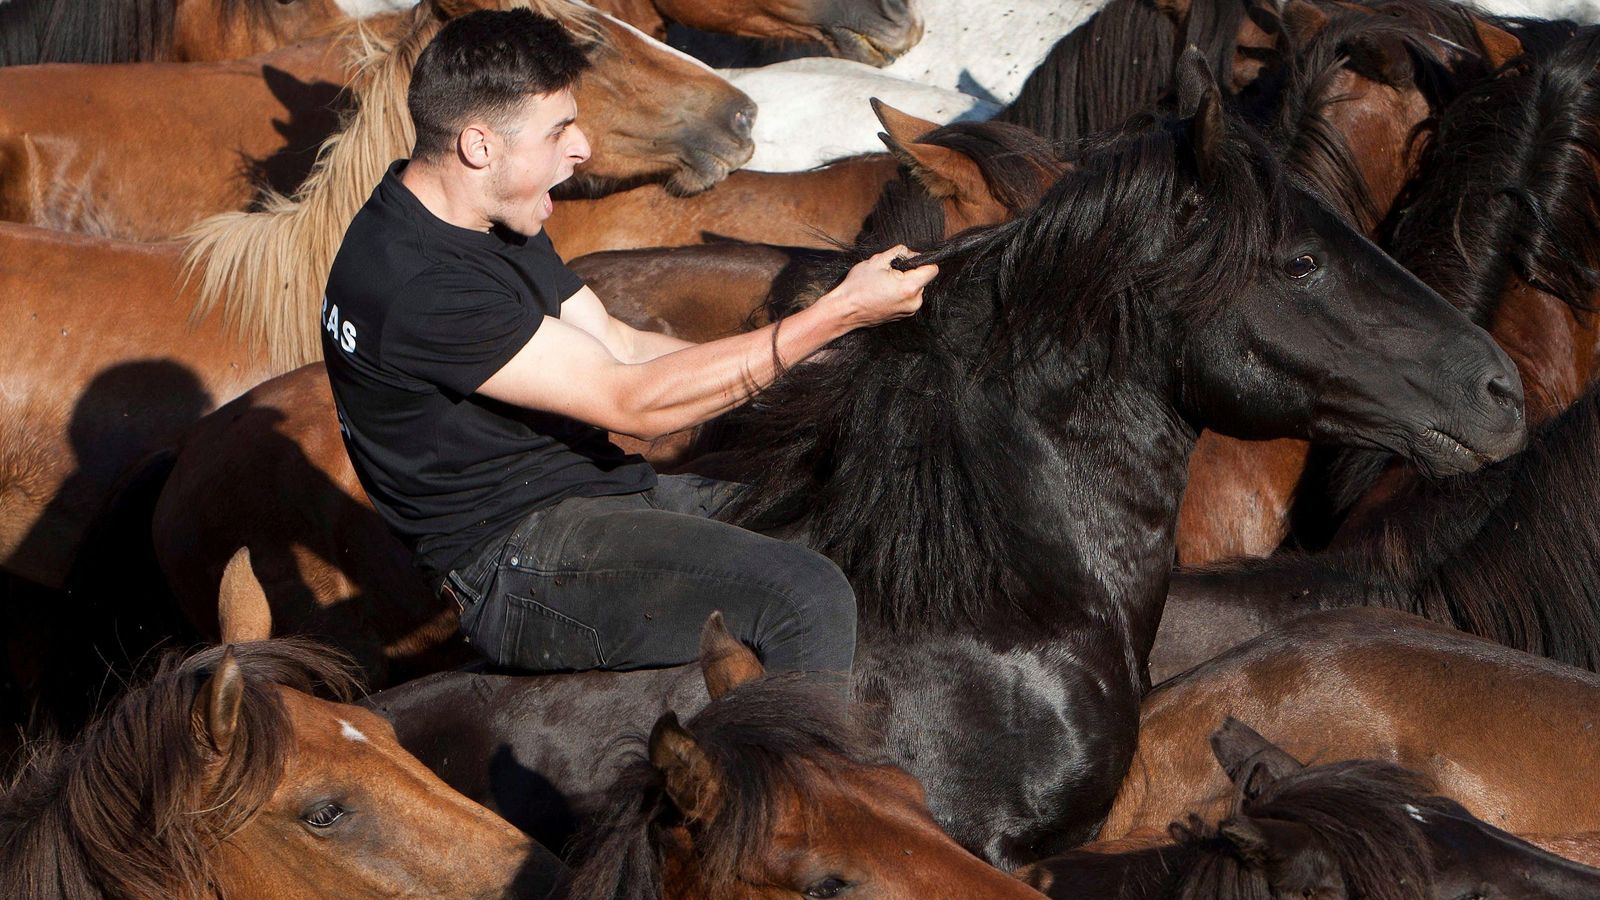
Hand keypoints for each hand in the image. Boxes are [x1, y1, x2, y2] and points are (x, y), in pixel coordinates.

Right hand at [823, 245, 937, 328]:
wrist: (844, 311)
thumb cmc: (857, 287)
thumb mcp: (877, 260)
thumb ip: (899, 252)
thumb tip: (910, 252)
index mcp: (909, 287)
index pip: (932, 269)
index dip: (922, 260)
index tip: (909, 259)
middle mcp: (914, 302)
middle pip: (923, 279)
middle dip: (909, 272)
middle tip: (888, 272)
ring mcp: (909, 311)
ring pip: (915, 289)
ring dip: (904, 283)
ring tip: (884, 284)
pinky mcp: (903, 316)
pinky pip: (908, 298)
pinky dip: (900, 293)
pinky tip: (884, 292)